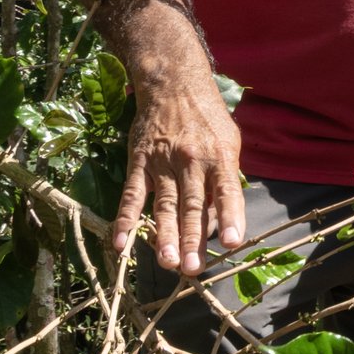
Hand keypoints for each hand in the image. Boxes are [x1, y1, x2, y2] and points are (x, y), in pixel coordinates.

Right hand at [115, 71, 244, 277]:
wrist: (173, 85)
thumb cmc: (208, 119)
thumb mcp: (229, 142)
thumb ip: (225, 179)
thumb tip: (221, 220)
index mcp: (220, 157)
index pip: (228, 191)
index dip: (232, 216)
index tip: (233, 242)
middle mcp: (192, 161)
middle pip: (193, 205)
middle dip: (193, 239)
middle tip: (192, 268)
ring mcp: (164, 162)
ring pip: (164, 205)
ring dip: (164, 235)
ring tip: (167, 262)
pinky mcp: (140, 162)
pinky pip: (132, 195)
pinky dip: (125, 219)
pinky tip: (121, 243)